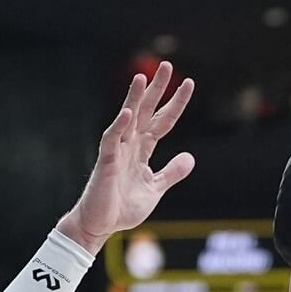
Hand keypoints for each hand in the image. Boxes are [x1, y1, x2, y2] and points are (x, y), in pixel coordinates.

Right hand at [59, 62, 197, 253]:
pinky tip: (128, 113)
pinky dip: (119, 127)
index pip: (162, 121)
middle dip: (156, 89)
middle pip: (146, 111)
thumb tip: (190, 157)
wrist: (100, 226)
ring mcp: (117, 152)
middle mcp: (130, 145)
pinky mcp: (105, 163)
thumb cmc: (122, 208)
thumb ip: (171, 173)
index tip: (188, 83)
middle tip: (166, 65)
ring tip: (142, 78)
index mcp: (142, 150)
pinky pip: (111, 140)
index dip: (175, 103)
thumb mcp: (155, 188)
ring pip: (127, 119)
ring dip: (135, 98)